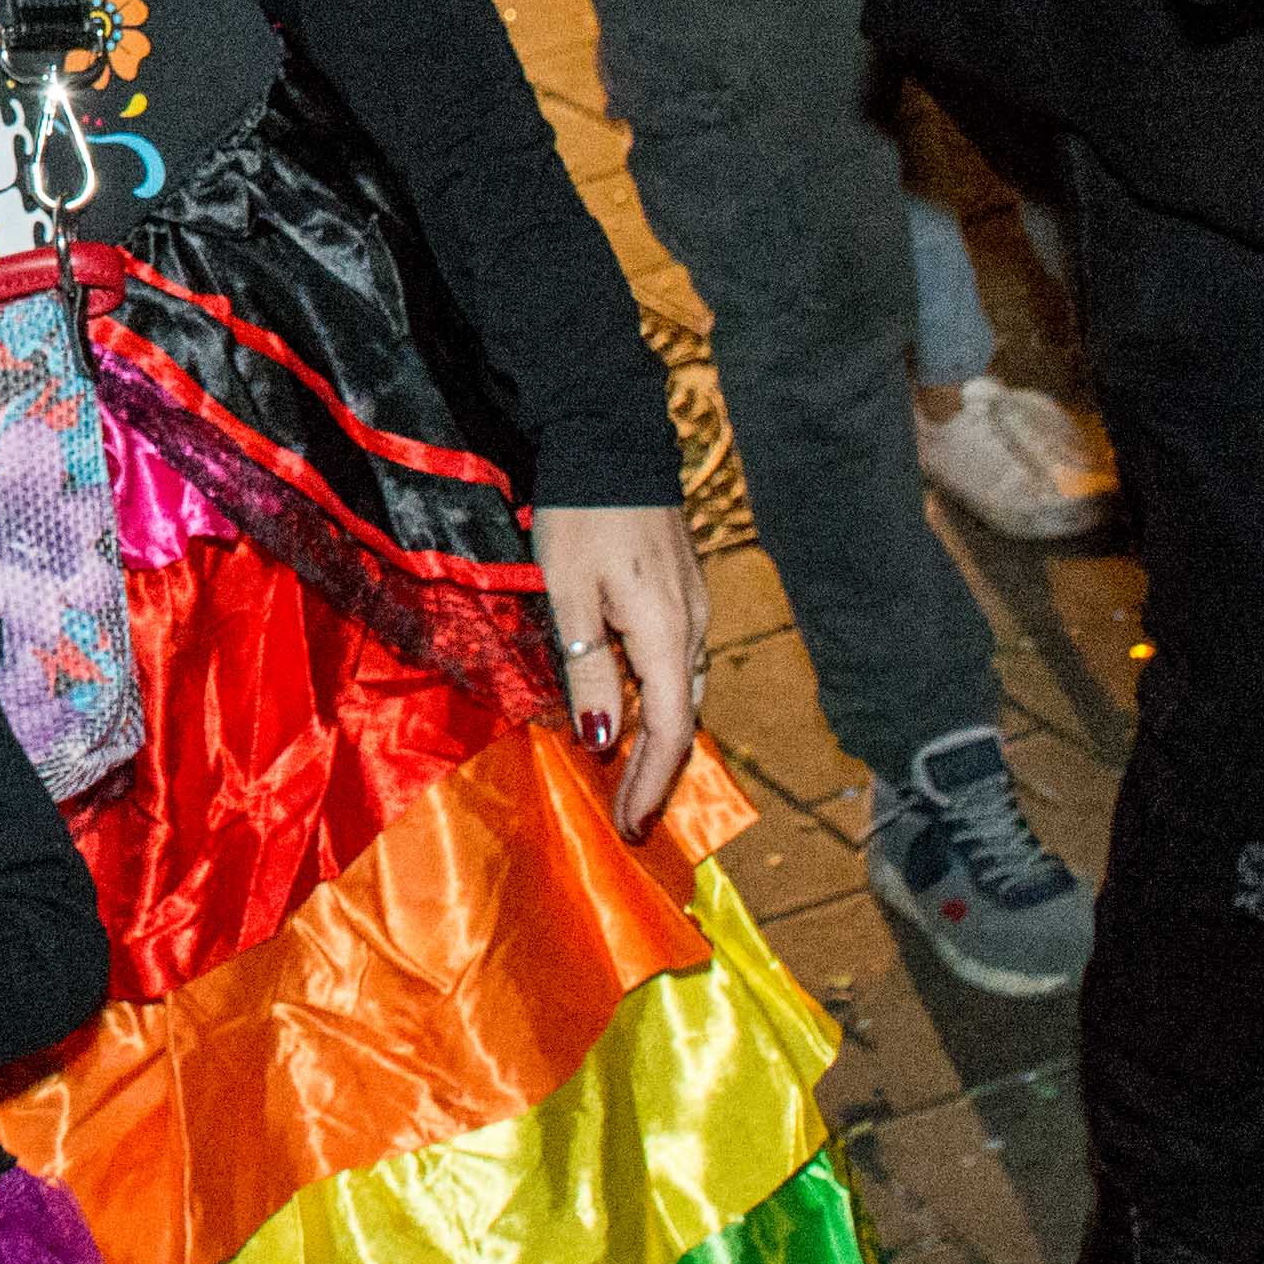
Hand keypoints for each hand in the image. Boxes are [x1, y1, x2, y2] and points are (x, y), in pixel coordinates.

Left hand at [533, 501, 707, 833]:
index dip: (651, 781)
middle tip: (629, 814)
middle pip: (684, 717)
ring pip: (685, 690)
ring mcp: (695, 607)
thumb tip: (604, 738)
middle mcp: (693, 627)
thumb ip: (588, 669)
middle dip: (657, 770)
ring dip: (660, 736)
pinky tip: (636, 708)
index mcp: (666, 634)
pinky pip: (680, 662)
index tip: (631, 823)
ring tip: (629, 774)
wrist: (611, 440)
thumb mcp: (568, 595)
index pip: (671, 730)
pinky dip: (662, 699)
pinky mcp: (684, 591)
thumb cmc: (581, 517)